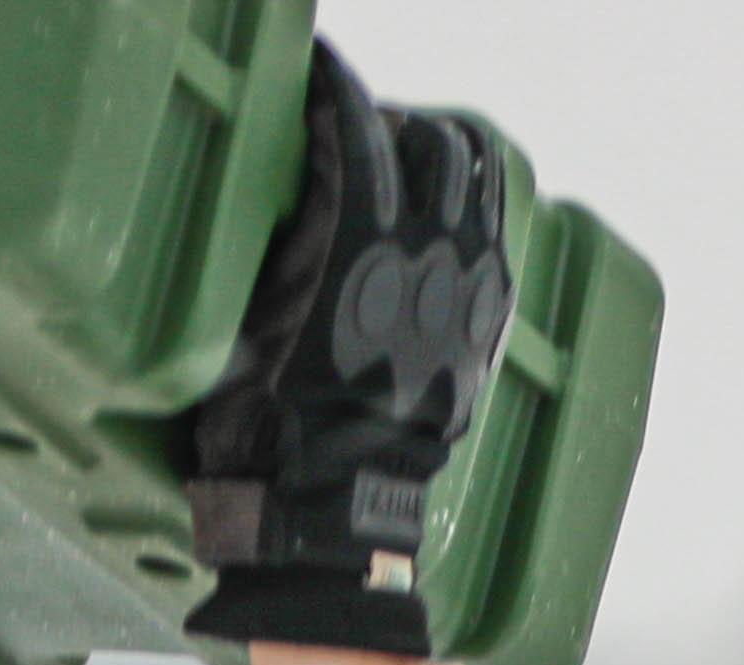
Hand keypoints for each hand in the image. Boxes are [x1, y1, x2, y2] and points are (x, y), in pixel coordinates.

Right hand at [178, 42, 508, 663]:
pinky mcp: (487, 318)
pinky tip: (438, 214)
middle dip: (389, 118)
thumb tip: (305, 184)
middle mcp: (430, 256)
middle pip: (427, 139)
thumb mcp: (252, 322)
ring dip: (440, 150)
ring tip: (406, 156)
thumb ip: (287, 242)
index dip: (334, 86)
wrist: (334, 515)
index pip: (357, 127)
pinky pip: (492, 228)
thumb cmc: (272, 433)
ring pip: (476, 175)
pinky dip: (466, 204)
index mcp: (361, 247)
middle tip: (352, 127)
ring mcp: (468, 285)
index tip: (315, 69)